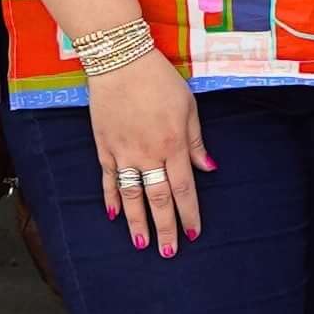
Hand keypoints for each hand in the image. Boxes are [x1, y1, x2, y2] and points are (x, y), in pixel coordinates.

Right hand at [88, 50, 208, 255]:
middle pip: (158, 199)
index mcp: (173, 145)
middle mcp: (148, 154)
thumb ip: (197, 141)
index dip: (189, 213)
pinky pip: (109, 179)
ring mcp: (124, 152)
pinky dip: (111, 198)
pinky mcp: (104, 146)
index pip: (184, 188)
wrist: (120, 61)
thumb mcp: (188, 107)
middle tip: (168, 252)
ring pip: (131, 195)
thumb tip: (209, 168)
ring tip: (142, 243)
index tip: (193, 234)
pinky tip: (114, 215)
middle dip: (165, 227)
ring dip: (137, 222)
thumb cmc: (159, 80)